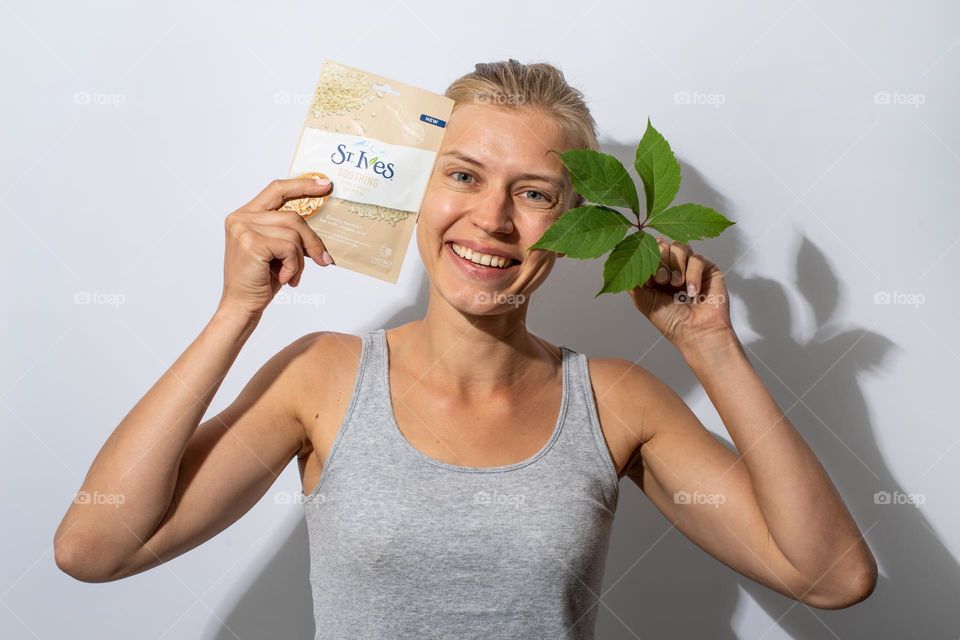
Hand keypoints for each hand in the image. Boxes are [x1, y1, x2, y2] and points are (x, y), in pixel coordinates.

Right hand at [218, 176, 333, 316]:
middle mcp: (241, 217)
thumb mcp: (276, 251)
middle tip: (323, 259)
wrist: (241, 305)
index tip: (325, 184)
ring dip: (300, 259)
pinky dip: (294, 266)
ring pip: (293, 234)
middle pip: (292, 216)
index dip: (302, 185)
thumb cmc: (260, 280)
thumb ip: (288, 233)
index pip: (277, 190)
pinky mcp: (251, 243)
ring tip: (292, 275)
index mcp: (245, 215)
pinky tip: (284, 278)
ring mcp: (244, 228)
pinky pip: (289, 248)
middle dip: (312, 240)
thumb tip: (319, 227)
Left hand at [628, 238, 733, 351]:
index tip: (649, 273)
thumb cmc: (672, 322)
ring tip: (676, 285)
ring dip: (676, 266)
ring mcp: (689, 268)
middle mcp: (672, 269)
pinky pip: (697, 258)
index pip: (648, 251)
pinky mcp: (707, 269)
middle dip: (661, 260)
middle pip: (663, 244)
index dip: (646, 256)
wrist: (697, 332)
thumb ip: (632, 280)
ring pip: (680, 247)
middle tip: (662, 280)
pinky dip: (692, 274)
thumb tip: (626, 261)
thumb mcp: (643, 301)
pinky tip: (692, 292)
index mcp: (654, 275)